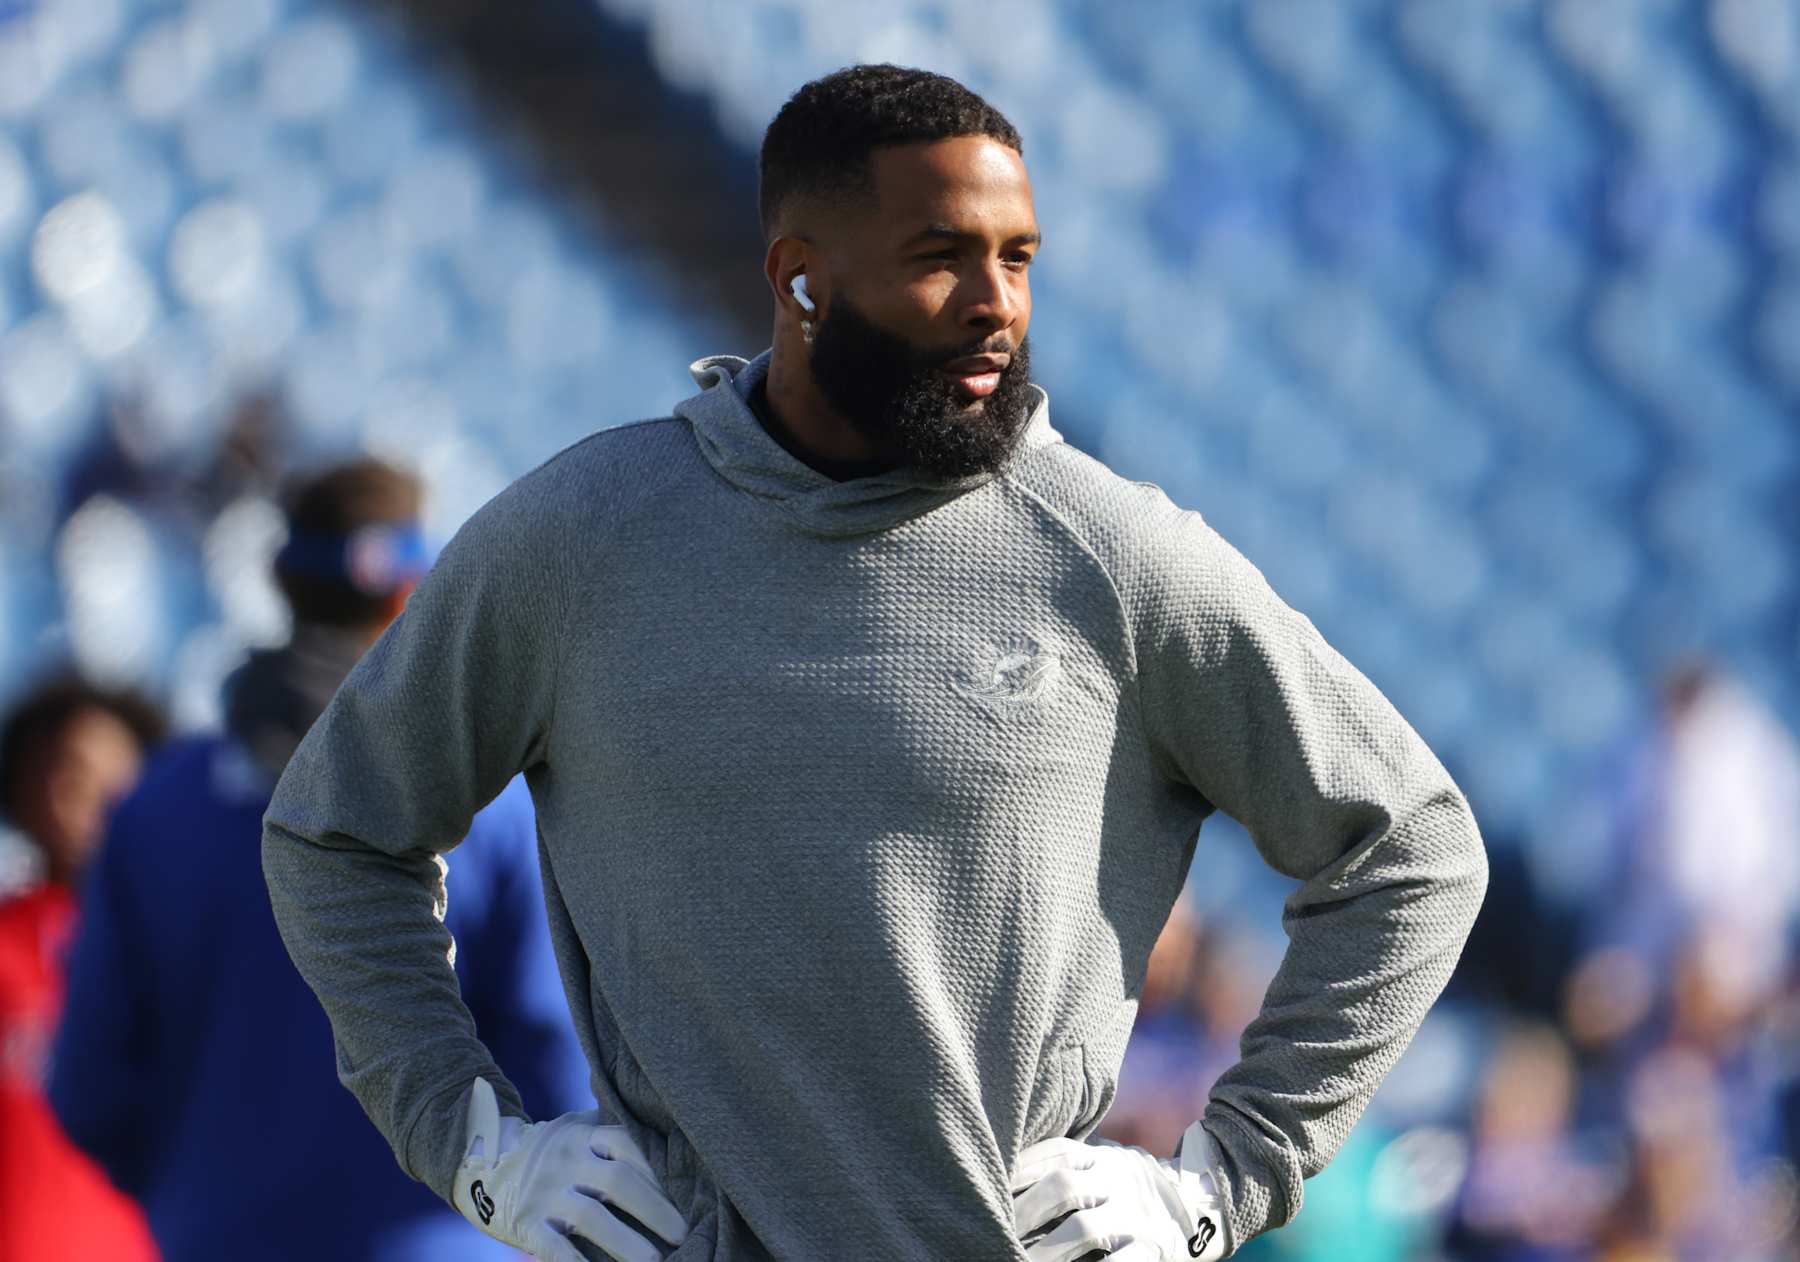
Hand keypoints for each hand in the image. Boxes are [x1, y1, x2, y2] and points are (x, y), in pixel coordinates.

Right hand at [453, 1077, 686, 1261]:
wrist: (483, 1163)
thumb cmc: (551, 1152)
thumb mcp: (576, 1130)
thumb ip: (611, 1134)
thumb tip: (667, 1150)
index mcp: (584, 1135)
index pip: (628, 1145)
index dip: (659, 1171)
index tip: (686, 1194)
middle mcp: (566, 1160)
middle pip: (619, 1182)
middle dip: (656, 1211)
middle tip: (682, 1235)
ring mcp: (545, 1192)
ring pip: (593, 1218)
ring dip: (628, 1244)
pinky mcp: (527, 1223)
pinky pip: (557, 1249)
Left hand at [1011, 1122, 1226, 1261]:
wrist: (1195, 1205)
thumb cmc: (1125, 1190)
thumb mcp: (1101, 1166)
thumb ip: (1065, 1166)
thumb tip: (1006, 1174)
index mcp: (1099, 1157)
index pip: (1054, 1153)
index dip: (1020, 1169)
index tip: (990, 1186)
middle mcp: (1117, 1180)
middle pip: (1063, 1185)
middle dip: (1025, 1211)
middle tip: (996, 1230)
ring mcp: (1135, 1216)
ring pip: (1084, 1228)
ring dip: (1046, 1250)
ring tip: (1018, 1261)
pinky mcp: (1152, 1249)